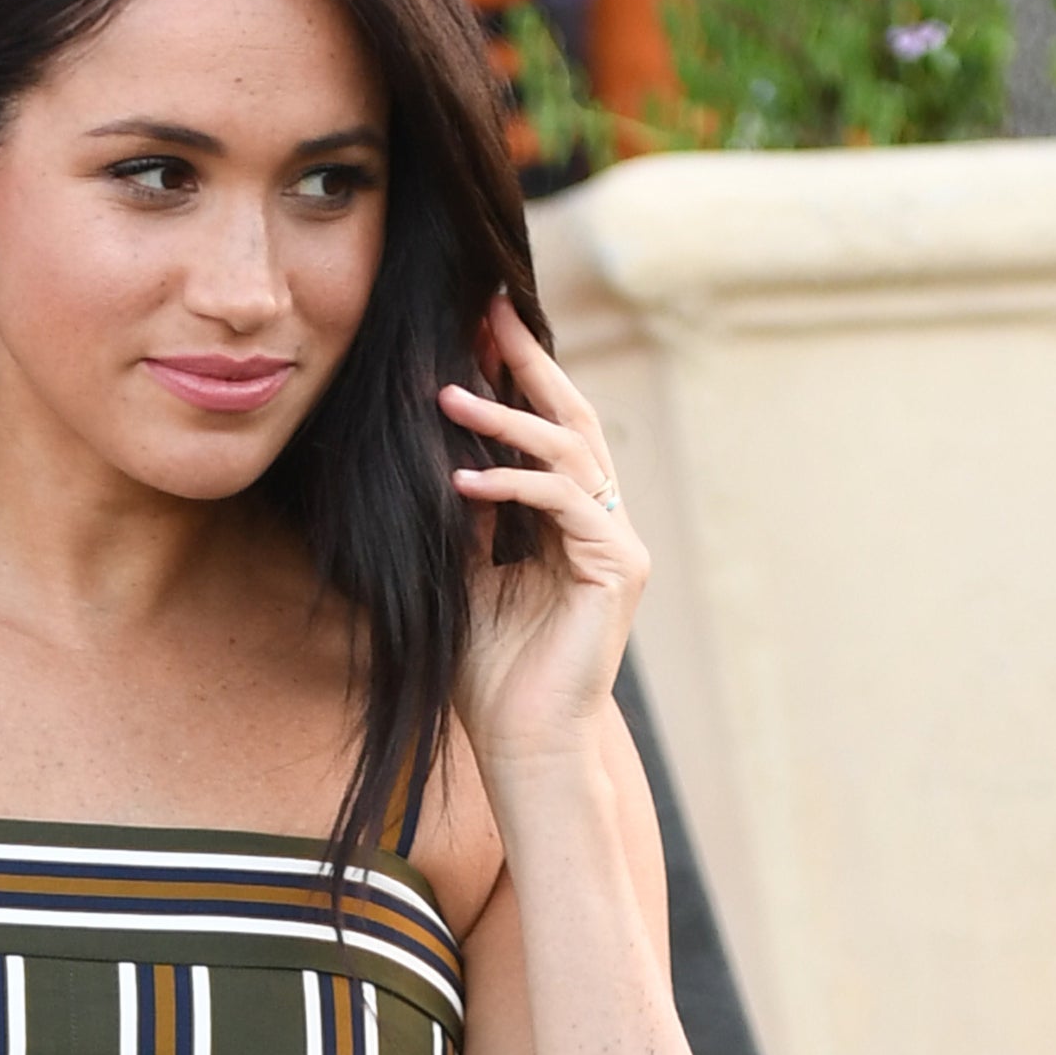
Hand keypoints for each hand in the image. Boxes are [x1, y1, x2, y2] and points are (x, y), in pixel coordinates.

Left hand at [442, 298, 646, 766]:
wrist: (523, 742)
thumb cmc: (490, 673)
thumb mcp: (463, 574)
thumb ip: (465, 516)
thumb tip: (438, 450)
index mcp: (570, 524)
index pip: (548, 431)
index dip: (518, 377)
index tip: (478, 325)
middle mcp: (602, 525)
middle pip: (573, 421)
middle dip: (530, 363)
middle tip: (488, 312)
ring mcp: (617, 545)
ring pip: (570, 453)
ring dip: (506, 419)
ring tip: (448, 394)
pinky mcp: (618, 569)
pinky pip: (562, 504)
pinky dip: (511, 484)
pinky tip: (461, 477)